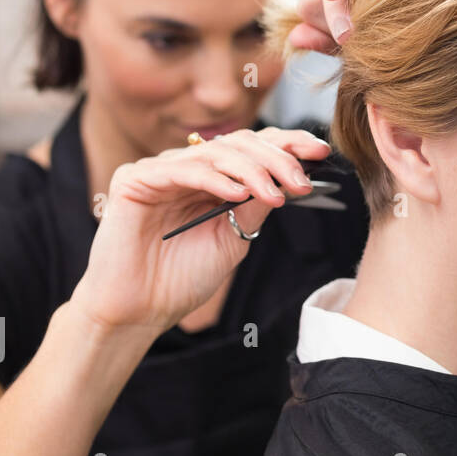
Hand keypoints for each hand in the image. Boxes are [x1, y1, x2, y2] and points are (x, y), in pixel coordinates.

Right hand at [69, 128, 331, 334]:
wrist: (138, 312)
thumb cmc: (180, 279)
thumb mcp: (233, 238)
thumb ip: (255, 206)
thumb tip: (291, 178)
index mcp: (212, 179)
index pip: (254, 148)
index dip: (288, 145)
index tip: (322, 153)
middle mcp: (187, 167)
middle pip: (240, 144)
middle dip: (278, 157)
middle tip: (303, 179)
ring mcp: (160, 170)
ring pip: (217, 152)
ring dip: (253, 170)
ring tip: (276, 194)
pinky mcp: (135, 179)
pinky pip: (183, 169)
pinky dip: (215, 179)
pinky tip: (238, 194)